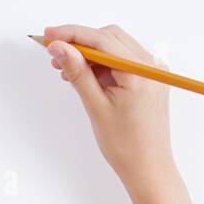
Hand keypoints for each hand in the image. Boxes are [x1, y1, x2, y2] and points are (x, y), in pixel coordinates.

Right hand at [41, 23, 172, 187]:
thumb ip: (78, 72)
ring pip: (115, 47)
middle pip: (109, 37)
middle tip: (54, 53)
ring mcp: (153, 71)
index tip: (49, 36)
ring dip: (90, 53)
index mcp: (140, 73)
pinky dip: (103, 64)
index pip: (101, 40)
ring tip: (66, 70)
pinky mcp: (150, 78)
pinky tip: (85, 75)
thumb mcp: (96, 107)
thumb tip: (59, 48)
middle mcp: (152, 66)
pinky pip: (123, 60)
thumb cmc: (126, 146)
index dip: (72, 34)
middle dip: (80, 42)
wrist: (148, 168)